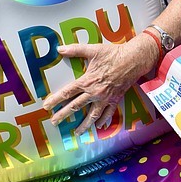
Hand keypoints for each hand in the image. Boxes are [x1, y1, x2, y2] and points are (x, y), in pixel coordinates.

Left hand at [41, 37, 157, 133]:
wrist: (133, 60)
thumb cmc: (113, 54)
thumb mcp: (93, 49)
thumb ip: (75, 50)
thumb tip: (60, 49)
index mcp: (87, 81)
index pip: (67, 92)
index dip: (55, 100)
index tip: (46, 106)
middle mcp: (94, 93)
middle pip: (75, 106)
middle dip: (63, 115)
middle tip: (54, 122)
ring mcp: (105, 98)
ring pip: (92, 115)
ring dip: (84, 125)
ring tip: (77, 132)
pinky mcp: (115, 99)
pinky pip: (108, 113)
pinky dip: (104, 120)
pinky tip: (100, 126)